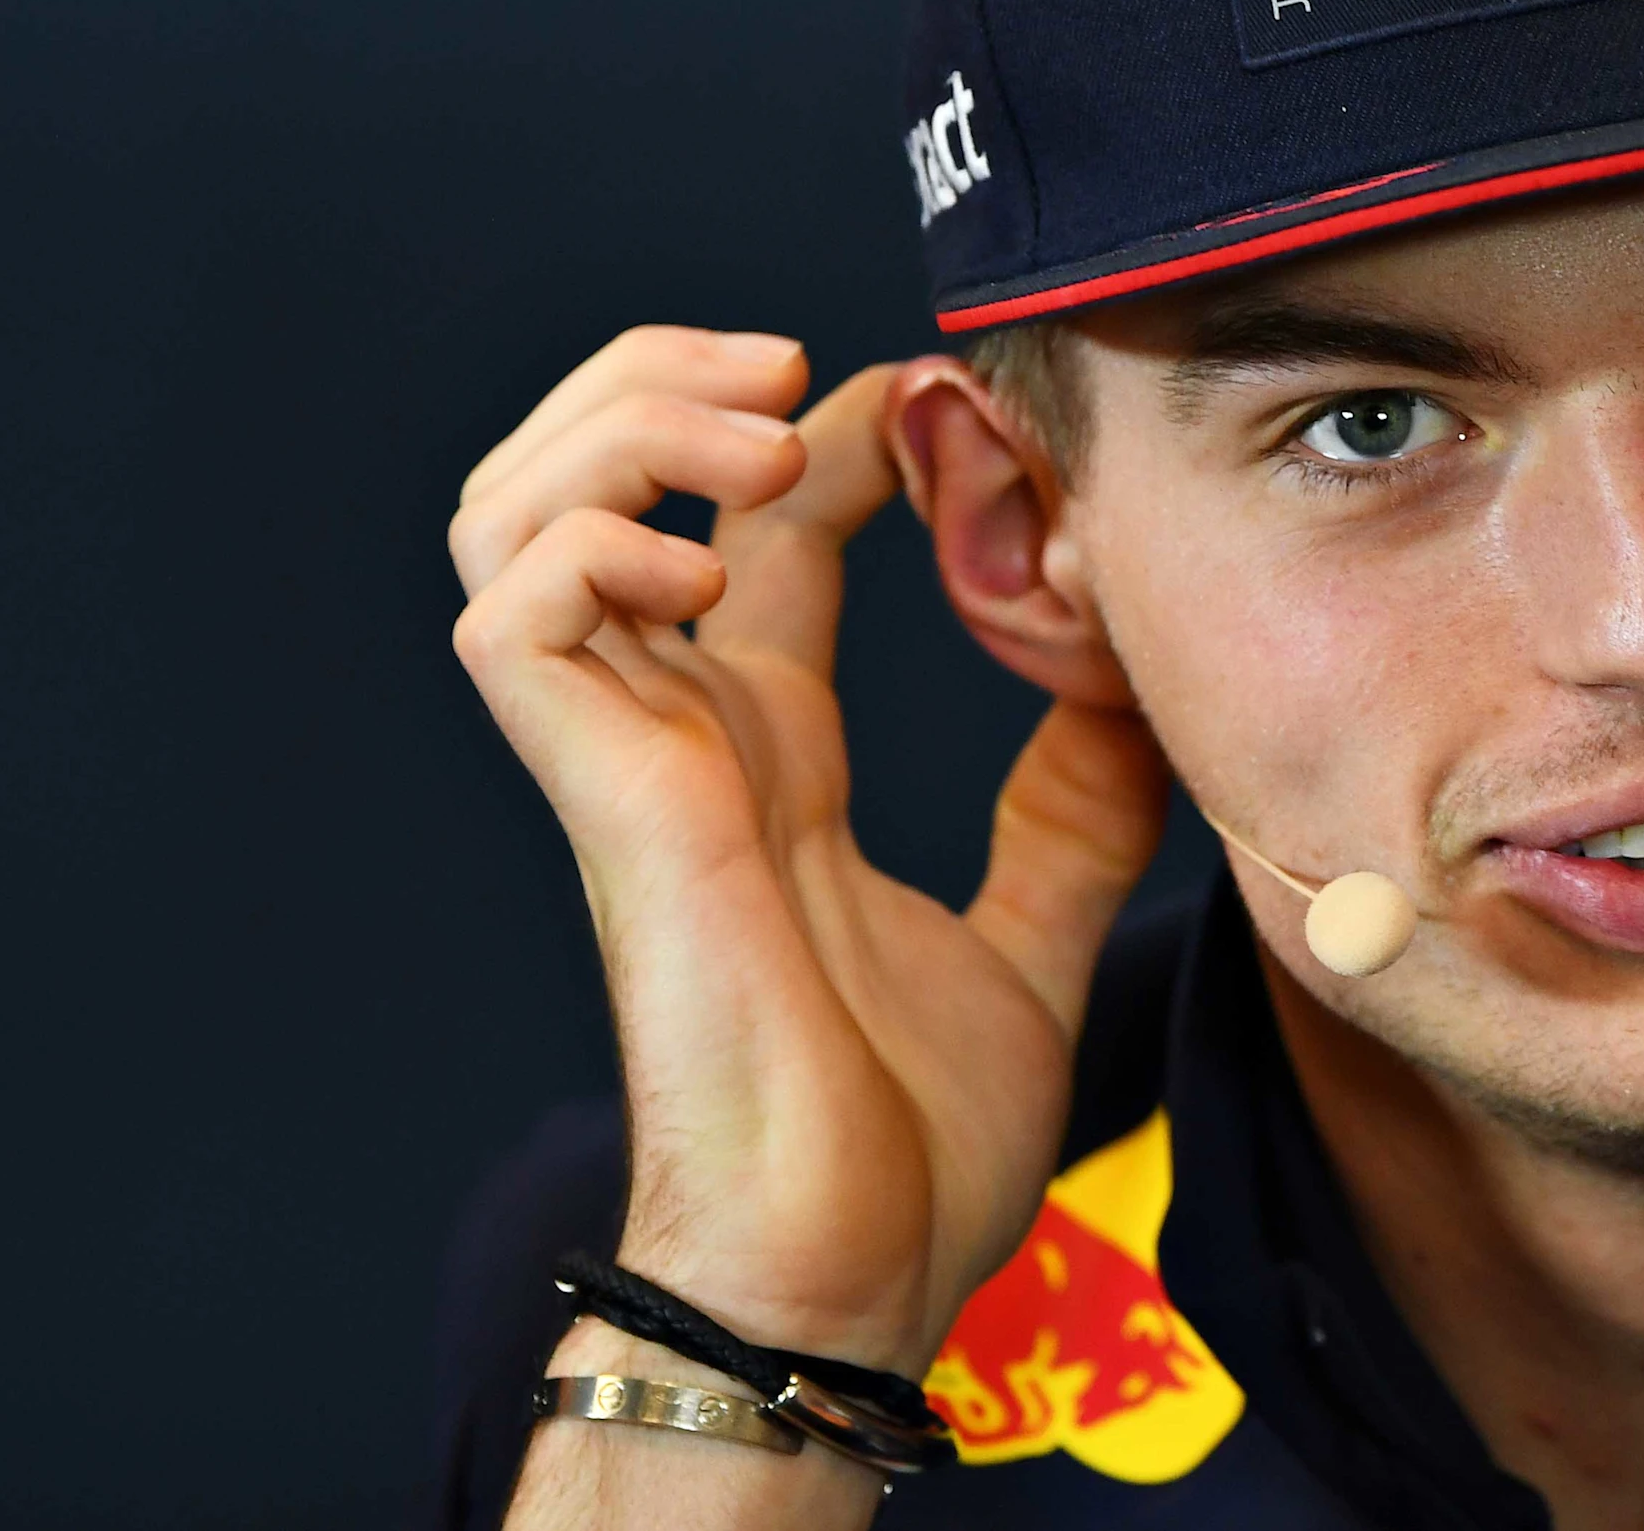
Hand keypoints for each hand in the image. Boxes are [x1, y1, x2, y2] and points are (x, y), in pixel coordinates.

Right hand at [450, 327, 1167, 1370]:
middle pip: (591, 479)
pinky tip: (714, 570)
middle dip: (674, 380)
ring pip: (515, 514)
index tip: (934, 399)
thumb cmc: (906, 1146)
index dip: (828, 430)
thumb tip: (1128, 699)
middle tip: (805, 367)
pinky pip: (516, 616)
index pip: (755, 525)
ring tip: (761, 437)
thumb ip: (1068, 816)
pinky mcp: (607, 803)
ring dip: (626, 432)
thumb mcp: (1032, 939)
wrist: (850, 1276)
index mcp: (769, 750)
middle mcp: (683, 731)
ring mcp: (629, 761)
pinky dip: (599, 546)